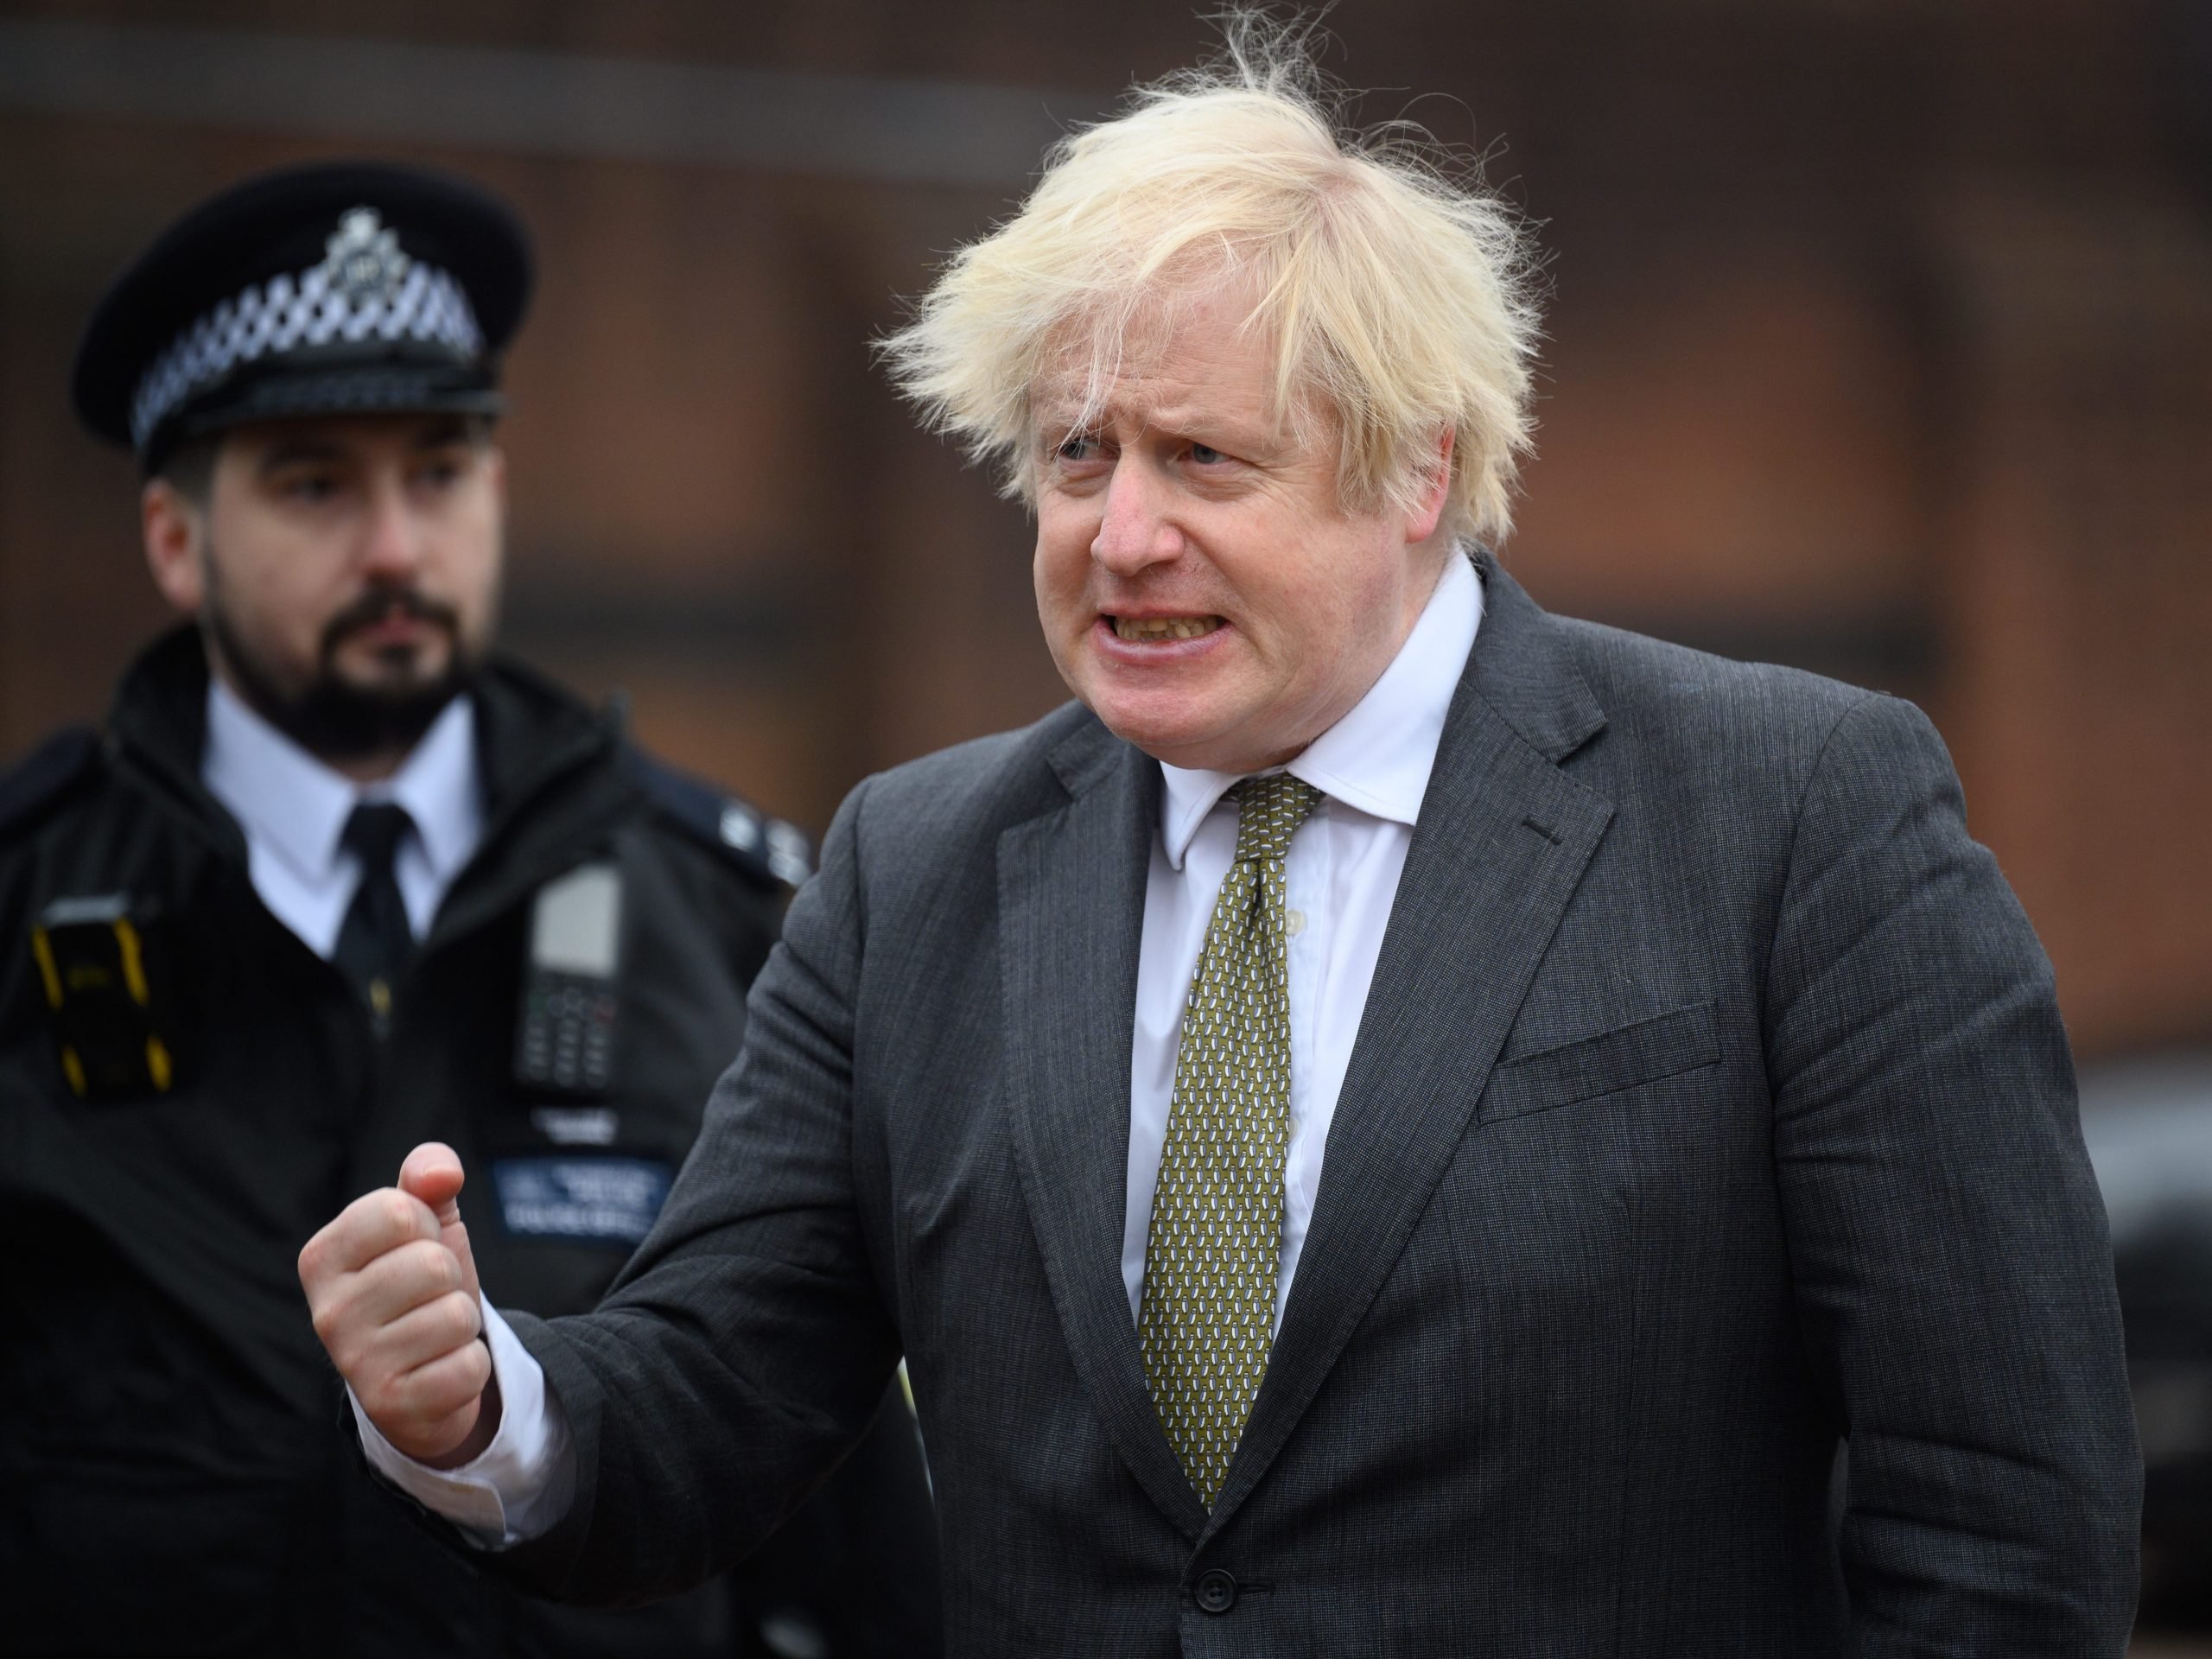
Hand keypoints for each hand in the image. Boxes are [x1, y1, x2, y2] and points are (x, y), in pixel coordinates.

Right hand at [299, 1142, 501, 1466]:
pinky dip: (469, 1366)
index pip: (399, 1211)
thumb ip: (426, 1178)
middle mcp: (327, 1312)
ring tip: (433, 1334)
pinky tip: (438, 1370)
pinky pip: (467, 1366)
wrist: (421, 1375)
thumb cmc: (418, 1286)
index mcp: (322, 1257)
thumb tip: (441, 1171)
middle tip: (429, 1299)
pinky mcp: (390, 1406)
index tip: (413, 1250)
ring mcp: (355, 1362)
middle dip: (451, 1279)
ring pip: (455, 1317)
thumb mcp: (423, 1223)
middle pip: (433, 1265)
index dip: (427, 1227)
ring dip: (461, 1323)